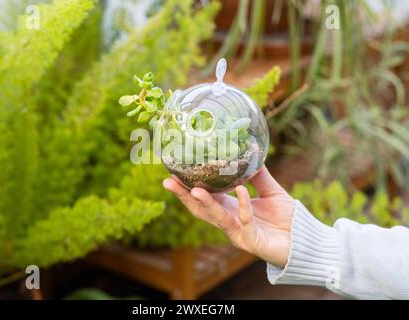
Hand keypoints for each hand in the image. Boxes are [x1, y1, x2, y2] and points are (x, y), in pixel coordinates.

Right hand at [163, 166, 294, 267]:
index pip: (204, 198)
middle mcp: (230, 222)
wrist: (305, 240)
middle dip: (184, 197)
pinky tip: (240, 189)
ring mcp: (238, 233)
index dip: (188, 188)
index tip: (174, 173)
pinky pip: (245, 221)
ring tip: (194, 190)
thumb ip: (259, 175)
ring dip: (205, 204)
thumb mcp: (271, 191)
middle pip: (201, 210)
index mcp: (230, 209)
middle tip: (168, 182)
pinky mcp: (252, 241)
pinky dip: (243, 205)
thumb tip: (252, 151)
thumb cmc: (287, 218)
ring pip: (217, 218)